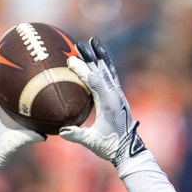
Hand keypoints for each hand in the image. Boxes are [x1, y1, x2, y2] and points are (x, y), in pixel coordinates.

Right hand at [58, 38, 143, 165]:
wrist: (129, 150)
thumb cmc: (110, 147)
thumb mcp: (93, 142)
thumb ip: (78, 136)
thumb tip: (62, 131)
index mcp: (108, 104)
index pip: (94, 81)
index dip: (83, 70)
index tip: (71, 61)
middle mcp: (115, 95)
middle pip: (101, 70)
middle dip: (89, 57)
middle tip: (78, 44)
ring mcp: (118, 94)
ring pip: (108, 70)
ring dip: (100, 55)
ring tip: (94, 41)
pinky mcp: (119, 96)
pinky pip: (112, 75)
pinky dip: (106, 64)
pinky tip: (101, 58)